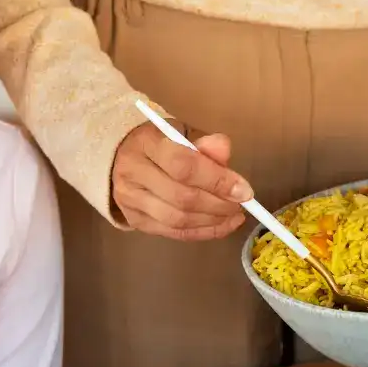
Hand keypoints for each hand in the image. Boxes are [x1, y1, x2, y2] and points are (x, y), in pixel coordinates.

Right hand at [112, 121, 249, 240]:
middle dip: (219, 205)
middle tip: (242, 205)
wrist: (123, 156)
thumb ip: (205, 142)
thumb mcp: (183, 133)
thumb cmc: (160, 143)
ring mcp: (130, 200)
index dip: (217, 180)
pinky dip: (203, 232)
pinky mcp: (134, 220)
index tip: (244, 190)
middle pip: (182, 198)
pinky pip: (174, 233)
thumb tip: (224, 152)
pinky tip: (221, 225)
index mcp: (145, 143)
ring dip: (213, 221)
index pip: (183, 165)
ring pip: (177, 220)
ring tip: (233, 215)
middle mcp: (132, 172)